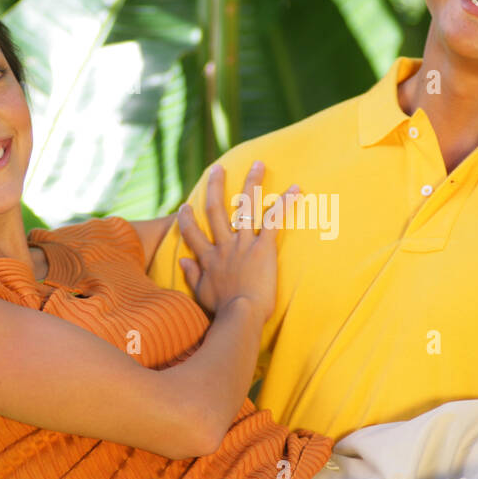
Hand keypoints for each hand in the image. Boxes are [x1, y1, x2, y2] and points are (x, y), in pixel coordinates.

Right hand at [176, 160, 295, 323]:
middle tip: (217, 168)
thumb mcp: (201, 293)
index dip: (186, 218)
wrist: (240, 315)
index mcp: (208, 258)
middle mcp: (224, 245)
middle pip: (216, 209)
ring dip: (253, 183)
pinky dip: (285, 204)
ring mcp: (243, 244)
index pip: (192, 232)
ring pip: (245, 206)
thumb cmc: (222, 310)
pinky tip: (295, 189)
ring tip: (258, 164)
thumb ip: (192, 274)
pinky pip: (274, 220)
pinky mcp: (263, 247)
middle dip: (216, 186)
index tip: (183, 207)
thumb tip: (182, 260)